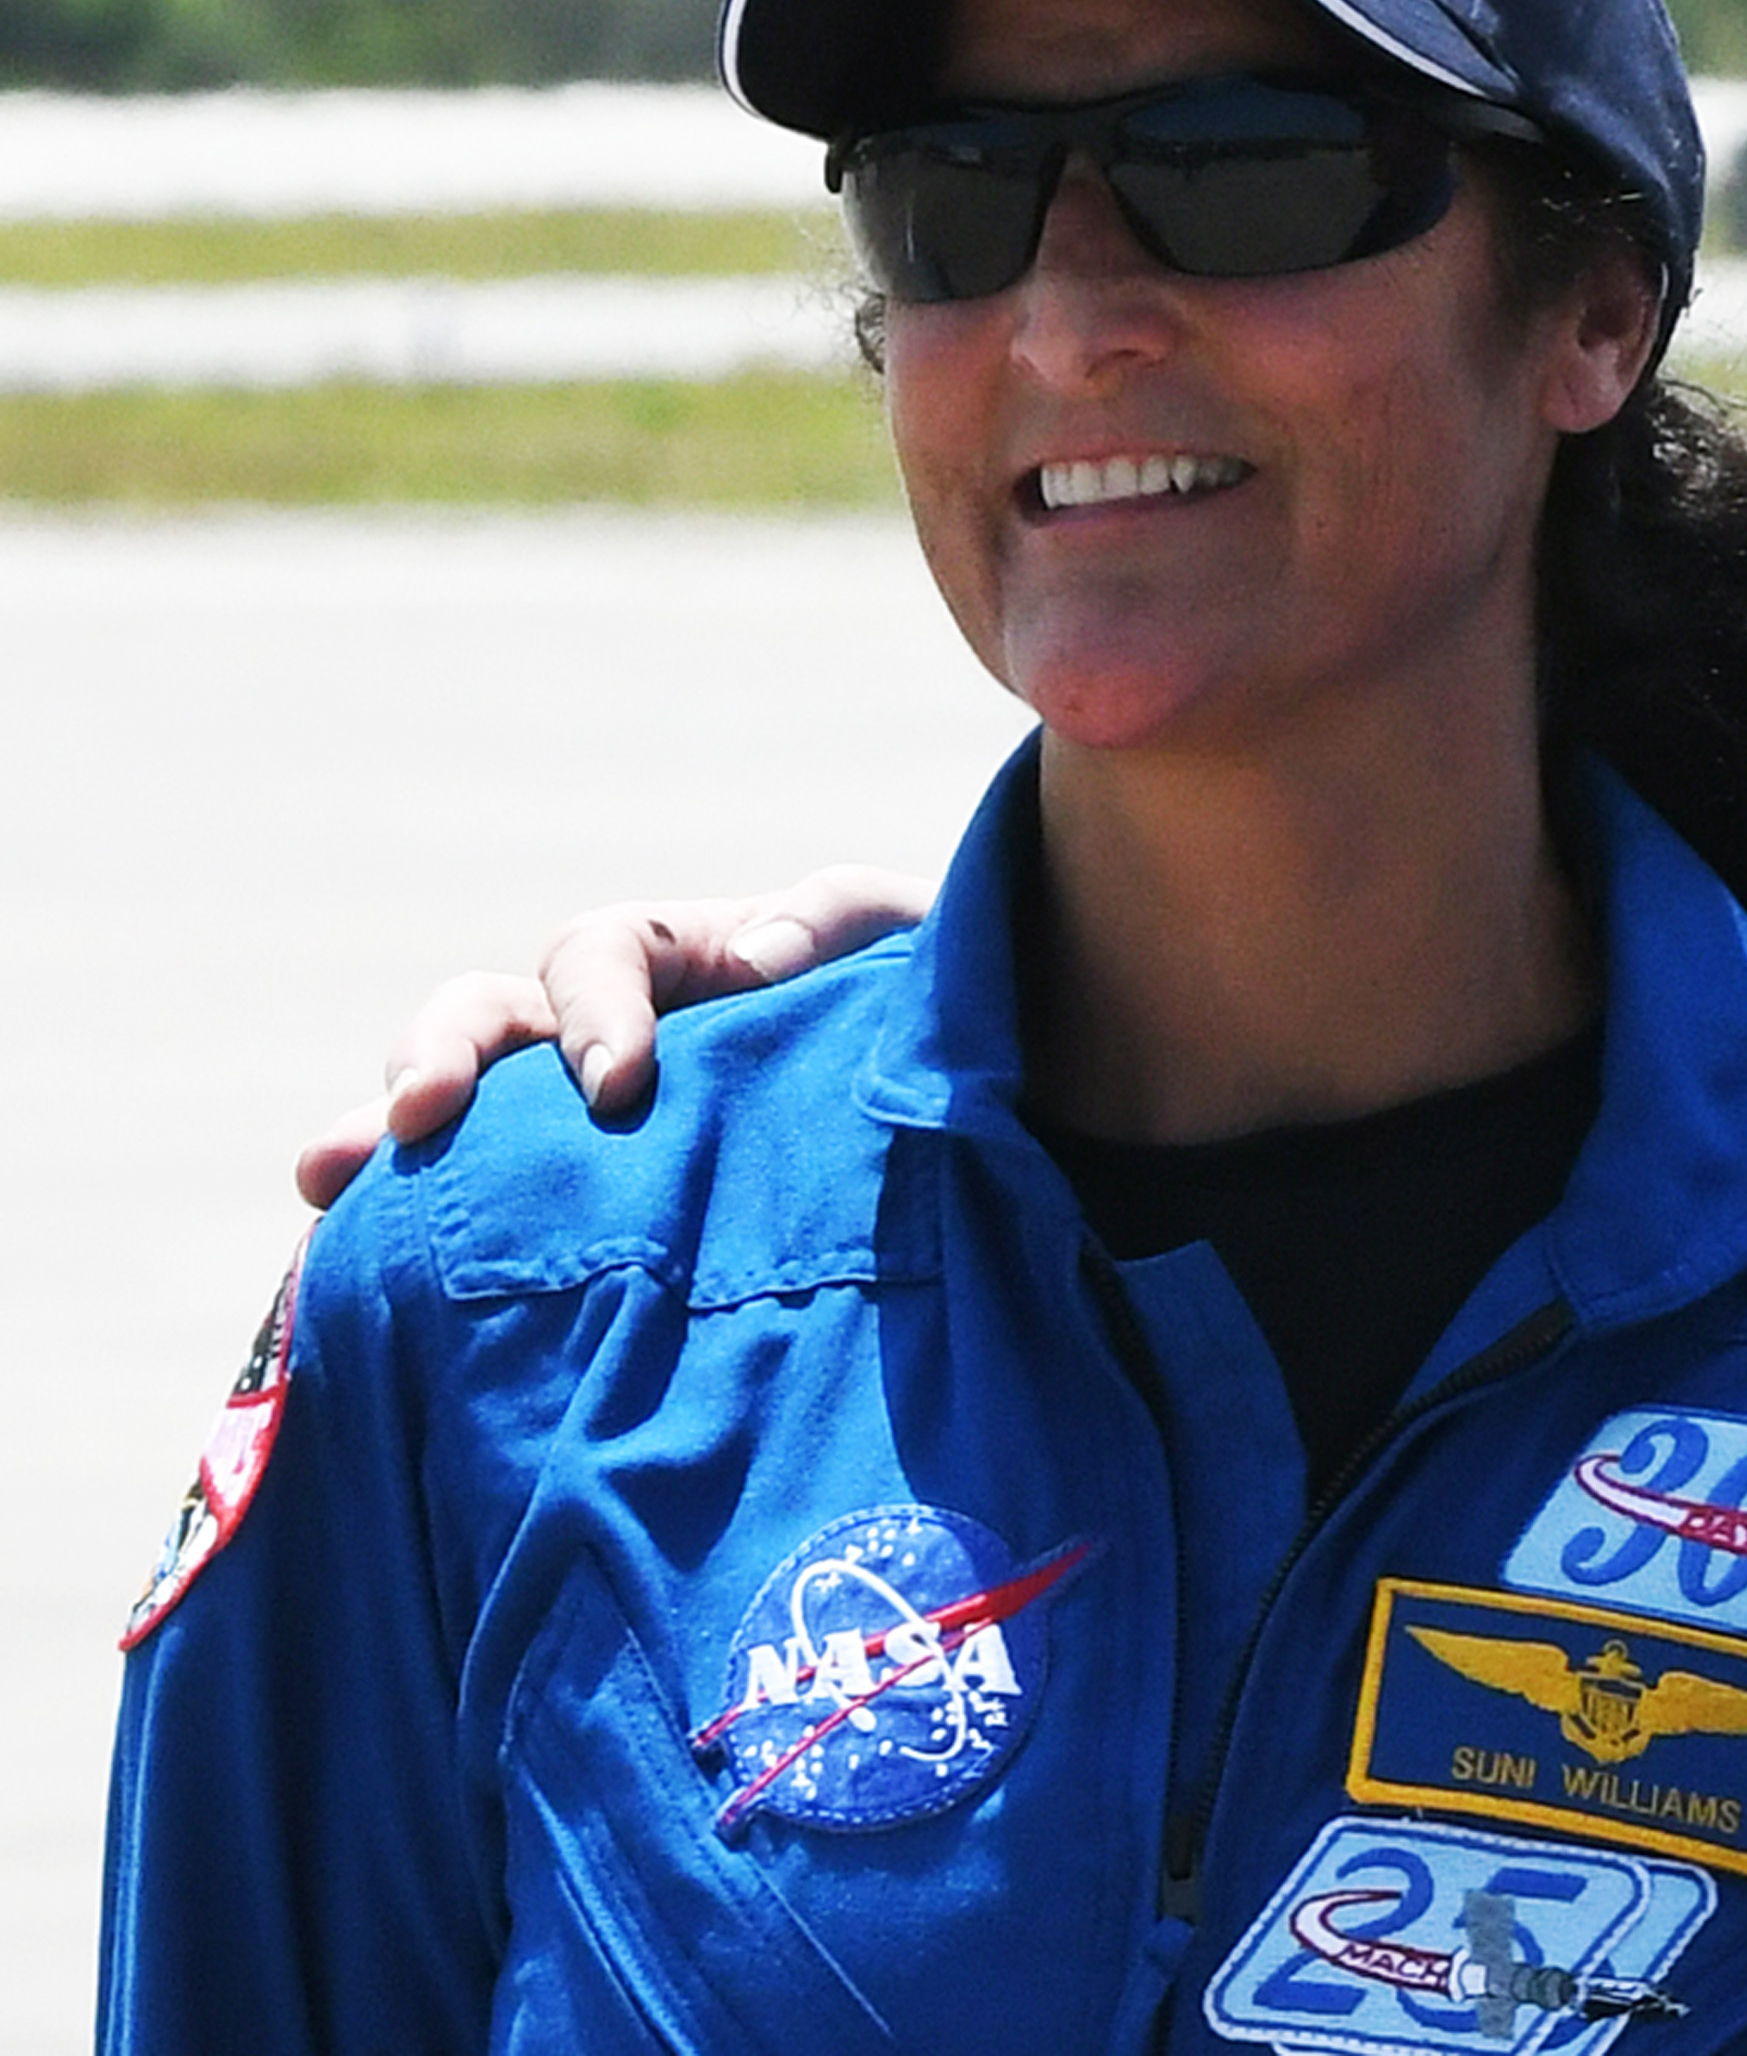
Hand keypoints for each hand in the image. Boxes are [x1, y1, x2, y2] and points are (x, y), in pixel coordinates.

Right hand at [290, 868, 933, 1206]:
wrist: (960, 1112)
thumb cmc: (919, 1007)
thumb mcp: (900, 936)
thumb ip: (835, 920)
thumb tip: (752, 960)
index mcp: (670, 962)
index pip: (594, 957)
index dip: (592, 1010)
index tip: (619, 1087)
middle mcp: (596, 1036)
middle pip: (481, 1024)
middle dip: (435, 1060)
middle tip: (415, 1118)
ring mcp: (569, 1128)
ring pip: (448, 1121)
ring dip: (377, 1144)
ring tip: (327, 1184)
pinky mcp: (568, 1214)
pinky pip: (472, 1220)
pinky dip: (406, 1239)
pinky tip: (352, 1285)